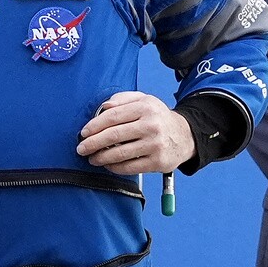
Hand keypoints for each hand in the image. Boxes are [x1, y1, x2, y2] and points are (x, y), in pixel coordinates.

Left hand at [76, 91, 195, 175]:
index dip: (95, 125)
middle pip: (114, 135)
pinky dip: (115, 168)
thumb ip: (122, 99)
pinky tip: (107, 165)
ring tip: (92, 158)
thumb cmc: (157, 117)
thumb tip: (103, 107)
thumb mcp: (144, 100)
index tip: (84, 132)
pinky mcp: (158, 162)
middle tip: (81, 148)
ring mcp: (155, 145)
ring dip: (101, 157)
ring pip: (120, 153)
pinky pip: (130, 167)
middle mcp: (151, 126)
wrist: (186, 135)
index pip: (113, 116)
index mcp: (145, 107)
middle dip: (93, 143)